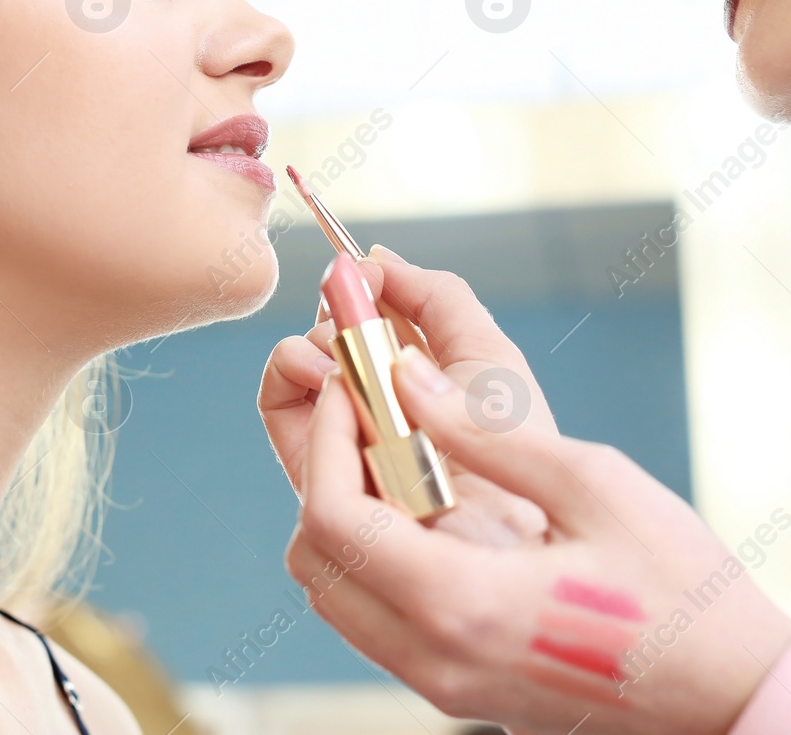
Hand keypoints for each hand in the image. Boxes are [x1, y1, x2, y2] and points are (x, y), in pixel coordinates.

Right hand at [260, 246, 550, 547]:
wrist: (500, 532)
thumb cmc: (512, 451)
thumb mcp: (487, 354)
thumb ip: (438, 296)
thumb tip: (375, 258)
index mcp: (421, 373)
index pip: (374, 312)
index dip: (363, 284)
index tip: (367, 271)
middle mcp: (377, 401)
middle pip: (334, 329)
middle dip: (341, 309)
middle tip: (358, 307)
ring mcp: (341, 433)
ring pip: (300, 359)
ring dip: (316, 339)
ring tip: (348, 352)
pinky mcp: (310, 466)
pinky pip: (278, 402)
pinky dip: (291, 371)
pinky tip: (329, 376)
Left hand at [261, 248, 790, 734]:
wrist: (733, 694)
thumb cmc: (683, 588)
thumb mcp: (593, 485)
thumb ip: (485, 431)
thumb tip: (404, 377)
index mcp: (462, 605)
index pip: (332, 519)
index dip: (325, 439)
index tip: (350, 384)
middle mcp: (433, 656)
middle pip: (313, 561)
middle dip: (323, 475)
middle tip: (368, 415)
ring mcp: (442, 682)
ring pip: (337, 595)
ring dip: (346, 518)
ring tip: (401, 454)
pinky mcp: (458, 685)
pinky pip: (376, 617)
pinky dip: (376, 556)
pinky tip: (431, 507)